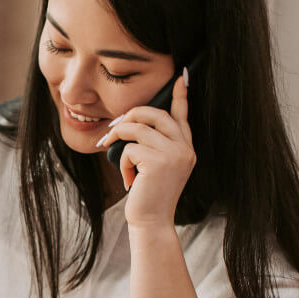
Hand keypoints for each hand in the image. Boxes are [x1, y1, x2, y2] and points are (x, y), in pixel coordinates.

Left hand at [96, 68, 193, 227]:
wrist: (152, 221)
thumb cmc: (149, 194)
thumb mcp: (156, 166)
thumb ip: (153, 144)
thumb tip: (131, 122)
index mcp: (186, 147)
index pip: (182, 115)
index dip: (180, 95)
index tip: (181, 76)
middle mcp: (184, 148)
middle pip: (155, 113)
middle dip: (130, 115)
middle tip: (113, 129)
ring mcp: (174, 154)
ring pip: (137, 128)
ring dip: (119, 138)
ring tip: (112, 153)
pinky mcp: (159, 162)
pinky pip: (130, 148)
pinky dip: (122, 162)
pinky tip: (128, 179)